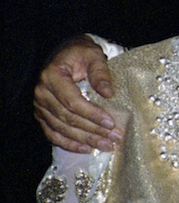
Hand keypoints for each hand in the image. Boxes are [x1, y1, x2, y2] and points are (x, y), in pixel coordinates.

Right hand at [33, 36, 120, 152]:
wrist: (65, 53)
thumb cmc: (80, 54)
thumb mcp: (93, 56)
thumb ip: (101, 73)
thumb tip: (108, 93)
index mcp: (52, 77)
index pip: (72, 102)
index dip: (92, 114)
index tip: (111, 123)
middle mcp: (42, 93)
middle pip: (68, 118)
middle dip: (93, 131)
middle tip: (114, 138)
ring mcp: (40, 106)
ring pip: (61, 129)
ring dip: (85, 140)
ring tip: (106, 145)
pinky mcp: (42, 115)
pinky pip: (53, 134)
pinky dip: (69, 144)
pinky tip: (86, 149)